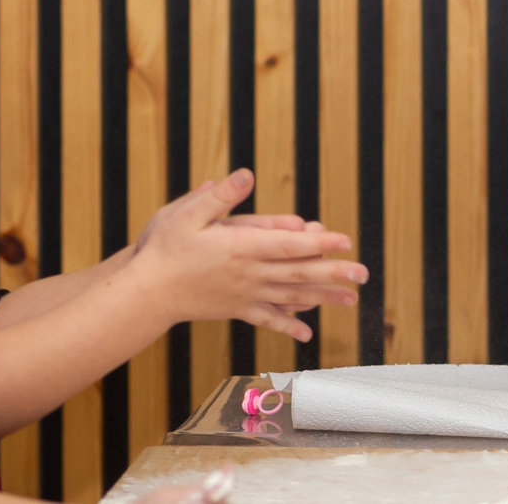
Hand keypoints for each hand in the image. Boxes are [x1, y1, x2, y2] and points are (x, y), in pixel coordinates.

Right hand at [120, 170, 365, 341]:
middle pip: (299, 273)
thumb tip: (247, 174)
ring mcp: (244, 295)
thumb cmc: (163, 250)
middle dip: (334, 273)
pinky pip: (268, 318)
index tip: (345, 242)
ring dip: (323, 298)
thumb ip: (220, 196)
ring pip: (291, 297)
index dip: (319, 243)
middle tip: (364, 275)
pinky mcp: (235, 310)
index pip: (289, 245)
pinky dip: (289, 323)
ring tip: (351, 300)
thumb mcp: (187, 214)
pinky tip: (307, 333)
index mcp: (241, 249)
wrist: (143, 295)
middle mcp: (249, 275)